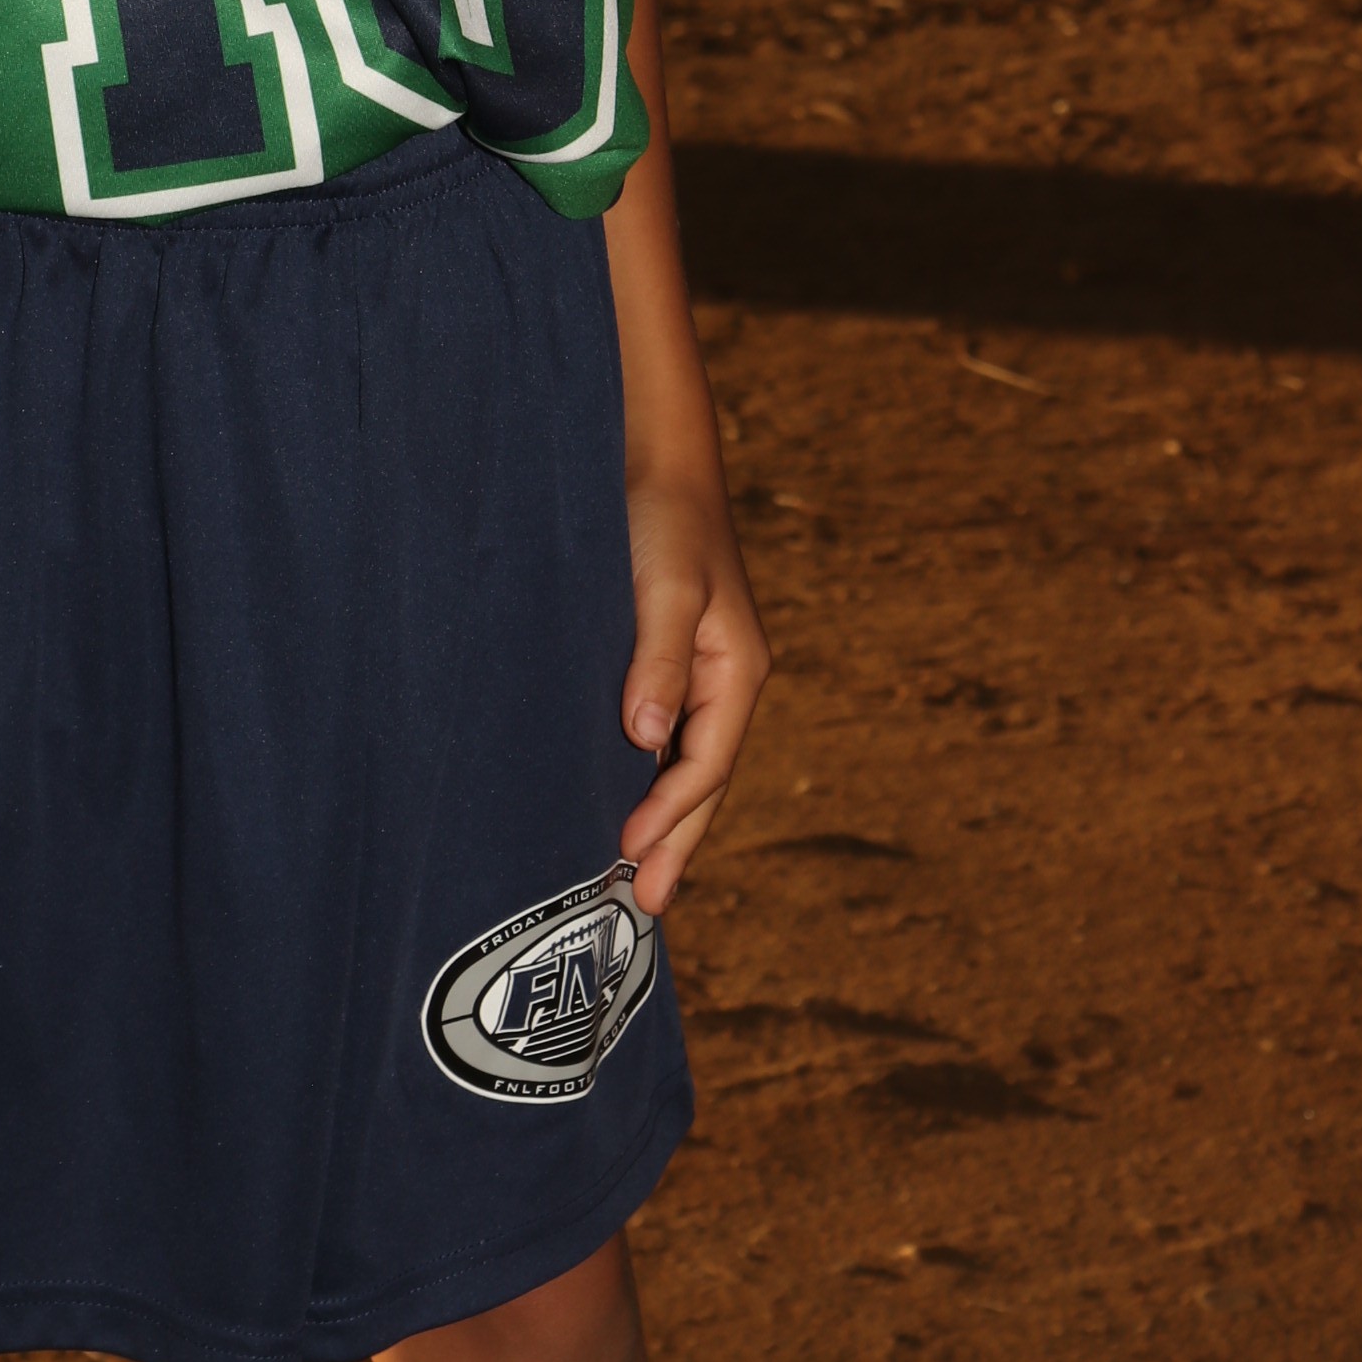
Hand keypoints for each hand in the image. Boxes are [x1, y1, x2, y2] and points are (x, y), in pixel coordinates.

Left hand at [615, 478, 770, 917]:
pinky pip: (664, 736)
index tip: (627, 855)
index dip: (669, 815)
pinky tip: (625, 801)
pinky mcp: (666, 660)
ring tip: (635, 879)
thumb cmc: (661, 515)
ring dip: (665, 819)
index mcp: (737, 670)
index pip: (705, 765)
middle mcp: (724, 680)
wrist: (655, 456)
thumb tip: (647, 739)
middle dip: (677, 843)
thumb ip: (657, 658)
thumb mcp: (663, 583)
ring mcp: (698, 673)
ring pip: (684, 764)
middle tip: (643, 906)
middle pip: (703, 781)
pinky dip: (650, 777)